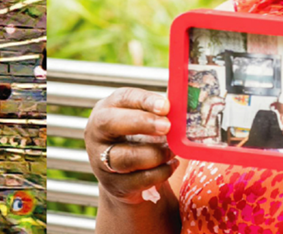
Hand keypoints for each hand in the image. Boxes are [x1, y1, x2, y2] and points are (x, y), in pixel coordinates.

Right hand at [83, 88, 177, 204]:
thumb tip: (185, 104)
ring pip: (126, 157)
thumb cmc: (136, 141)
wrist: (123, 178)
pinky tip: (171, 165)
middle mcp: (97, 133)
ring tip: (172, 151)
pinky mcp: (114, 185)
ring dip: (156, 153)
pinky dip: (161, 172)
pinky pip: (140, 180)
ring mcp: (101, 160)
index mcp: (107, 109)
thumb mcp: (142, 122)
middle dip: (142, 122)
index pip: (123, 98)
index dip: (145, 100)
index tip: (166, 106)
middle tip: (167, 126)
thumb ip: (158, 112)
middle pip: (111, 122)